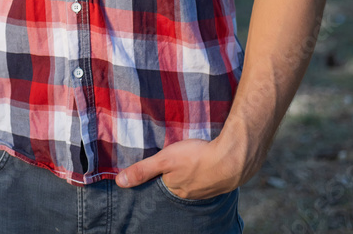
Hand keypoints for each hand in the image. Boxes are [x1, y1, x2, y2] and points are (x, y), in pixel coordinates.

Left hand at [115, 137, 242, 200]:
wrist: (232, 159)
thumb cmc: (196, 158)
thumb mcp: (164, 160)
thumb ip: (143, 170)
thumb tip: (120, 182)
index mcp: (177, 190)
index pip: (164, 183)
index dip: (161, 174)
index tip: (160, 165)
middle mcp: (192, 193)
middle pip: (180, 182)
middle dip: (177, 173)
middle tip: (177, 160)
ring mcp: (209, 188)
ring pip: (195, 180)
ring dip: (193, 171)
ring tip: (191, 160)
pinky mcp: (223, 179)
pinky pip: (211, 175)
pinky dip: (208, 169)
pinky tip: (209, 161)